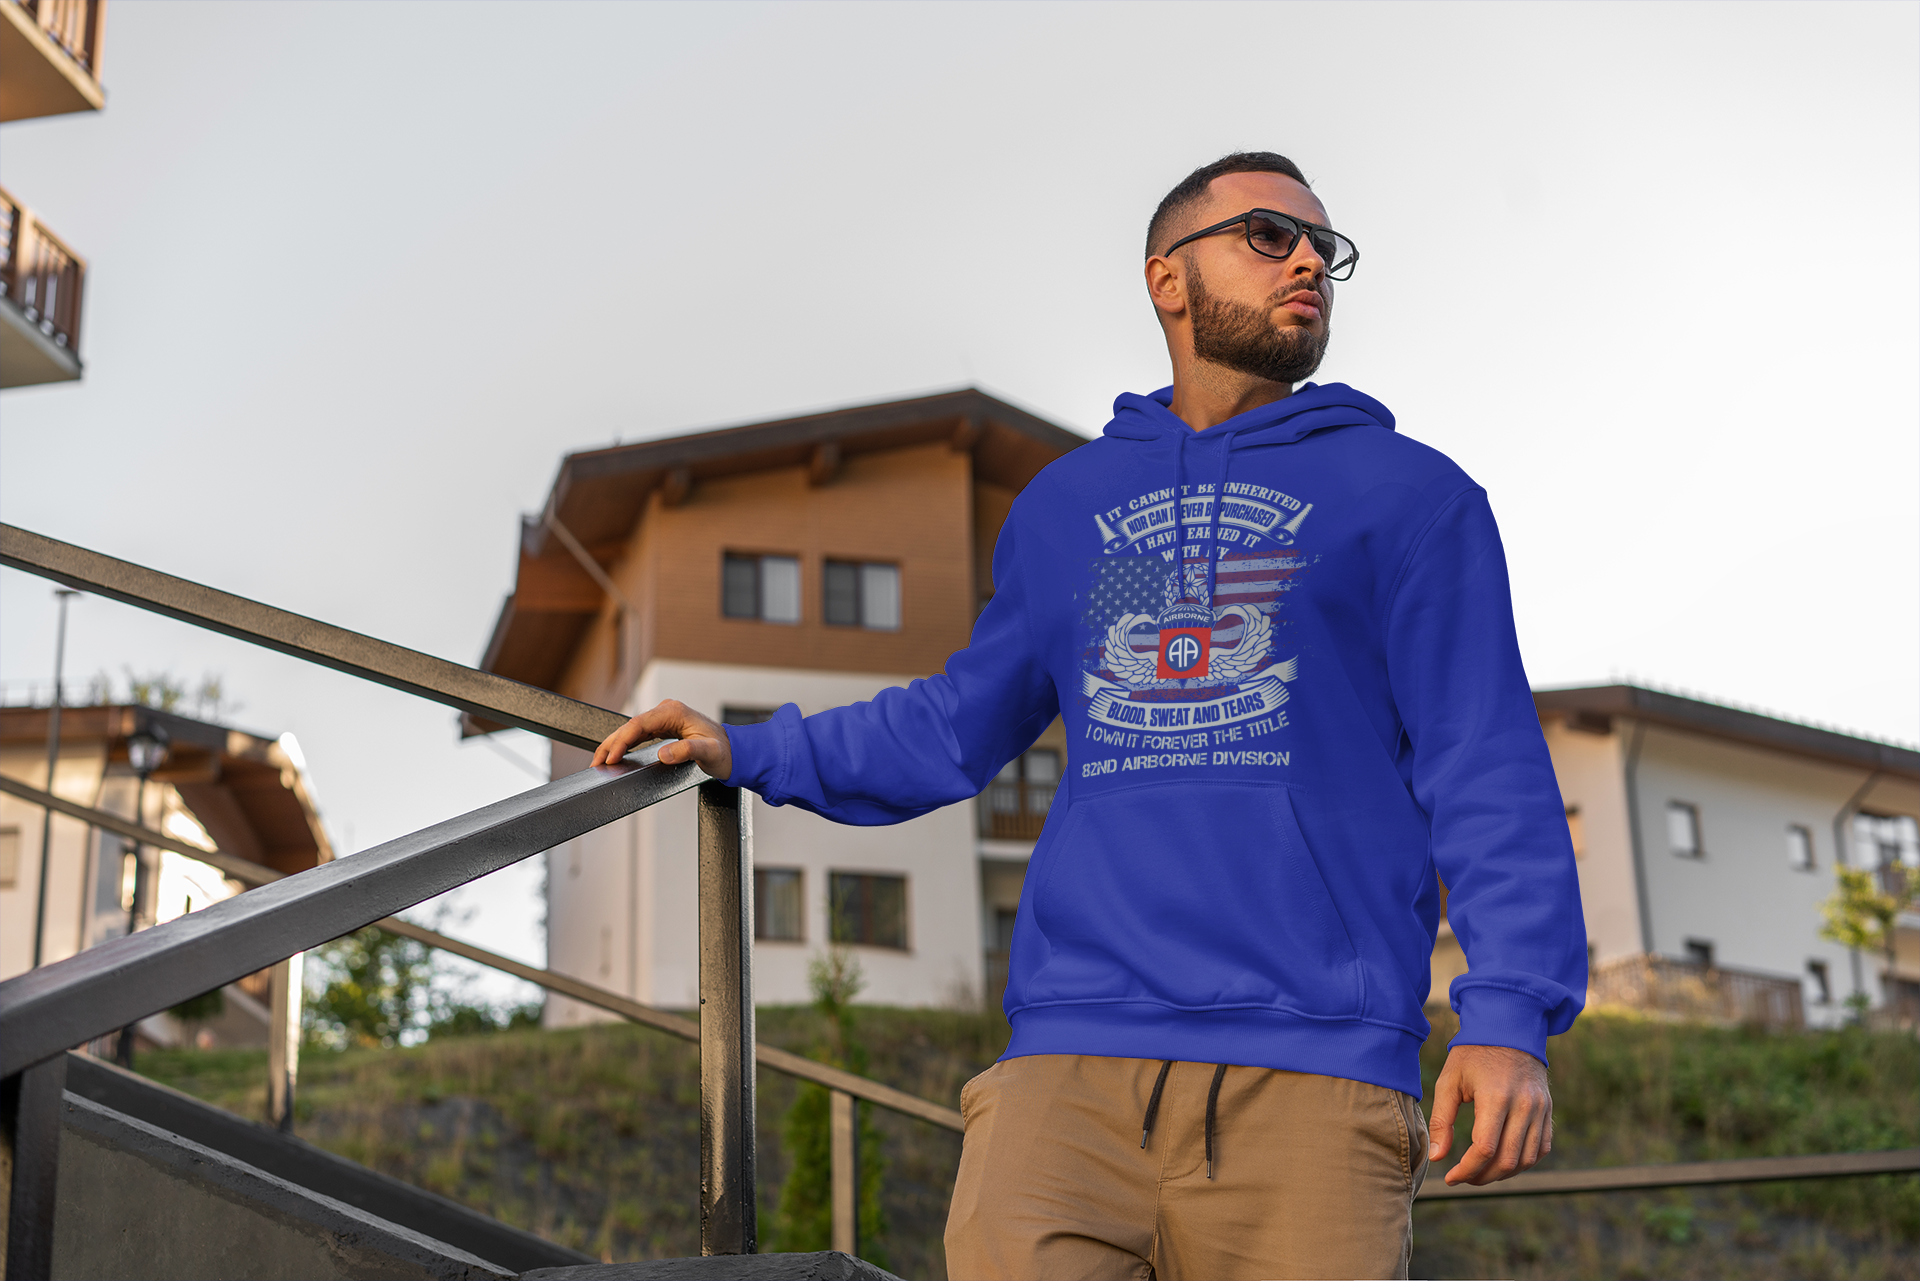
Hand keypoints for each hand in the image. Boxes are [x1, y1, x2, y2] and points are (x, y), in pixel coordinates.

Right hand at [590, 699, 733, 778]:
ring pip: (631, 731)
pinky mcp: (663, 728)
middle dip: (611, 744)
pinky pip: (638, 735)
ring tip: (599, 761)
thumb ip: (687, 751)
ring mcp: (663, 719)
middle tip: (596, 762)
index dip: (621, 741)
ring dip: (614, 745)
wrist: (734, 752)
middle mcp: (666, 712)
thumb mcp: (709, 752)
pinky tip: (615, 755)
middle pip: (630, 726)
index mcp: (674, 712)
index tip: (611, 757)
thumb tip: (664, 753)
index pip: (639, 724)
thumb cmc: (724, 751)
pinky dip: (624, 745)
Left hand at [1427, 1044, 1552, 1185]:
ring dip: (1504, 1174)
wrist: (1509, 1028)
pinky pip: (1541, 1148)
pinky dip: (1524, 1162)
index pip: (1484, 1148)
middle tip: (1464, 1178)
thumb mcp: (1449, 1081)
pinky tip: (1503, 1161)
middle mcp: (1524, 1105)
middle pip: (1507, 1160)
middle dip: (1482, 1177)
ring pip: (1527, 1159)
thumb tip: (1437, 1157)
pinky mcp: (1548, 1110)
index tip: (1450, 1177)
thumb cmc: (1473, 1054)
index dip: (1466, 1170)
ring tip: (1481, 1173)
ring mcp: (1540, 1109)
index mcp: (1496, 1096)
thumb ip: (1442, 1120)